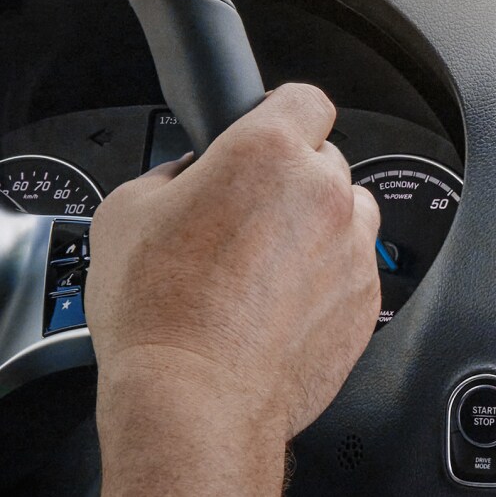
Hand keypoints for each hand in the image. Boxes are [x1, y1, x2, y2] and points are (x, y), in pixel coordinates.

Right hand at [86, 84, 381, 453]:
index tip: (268, 130)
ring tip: (264, 268)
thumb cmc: (159, 312)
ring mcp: (353, 246)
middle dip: (291, 180)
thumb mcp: (127, 211)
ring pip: (348, 214)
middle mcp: (323, 193)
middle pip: (325, 161)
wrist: (195, 396)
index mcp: (267, 154)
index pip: (304, 99)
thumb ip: (174, 174)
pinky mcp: (368, 297)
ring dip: (317, 228)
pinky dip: (326, 280)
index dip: (282, 114)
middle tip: (244, 217)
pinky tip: (279, 306)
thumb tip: (190, 175)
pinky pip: (353, 270)